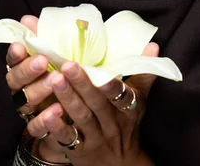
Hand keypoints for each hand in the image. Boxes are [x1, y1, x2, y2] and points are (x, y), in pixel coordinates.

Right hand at [5, 16, 56, 129]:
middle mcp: (22, 90)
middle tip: (43, 61)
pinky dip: (45, 120)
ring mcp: (30, 111)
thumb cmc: (64, 77)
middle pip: (16, 81)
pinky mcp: (41, 129)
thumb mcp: (58, 57)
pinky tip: (57, 110)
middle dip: (28, 70)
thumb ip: (45, 39)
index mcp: (24, 71)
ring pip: (25, 102)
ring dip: (39, 90)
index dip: (15, 54)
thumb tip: (28, 19)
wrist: (75, 114)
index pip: (13, 61)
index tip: (21, 46)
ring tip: (56, 80)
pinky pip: (37, 128)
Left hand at [19, 19, 157, 165]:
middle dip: (82, 84)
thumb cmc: (127, 124)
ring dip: (67, 99)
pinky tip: (45, 114)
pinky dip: (56, 127)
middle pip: (97, 103)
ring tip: (54, 80)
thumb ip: (144, 73)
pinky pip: (67, 138)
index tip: (101, 73)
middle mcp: (113, 123)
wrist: (120, 165)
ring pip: (81, 117)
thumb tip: (153, 46)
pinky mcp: (79, 151)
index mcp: (129, 108)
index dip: (112, 86)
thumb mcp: (140, 100)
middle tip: (67, 65)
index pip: (123, 96)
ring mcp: (96, 138)